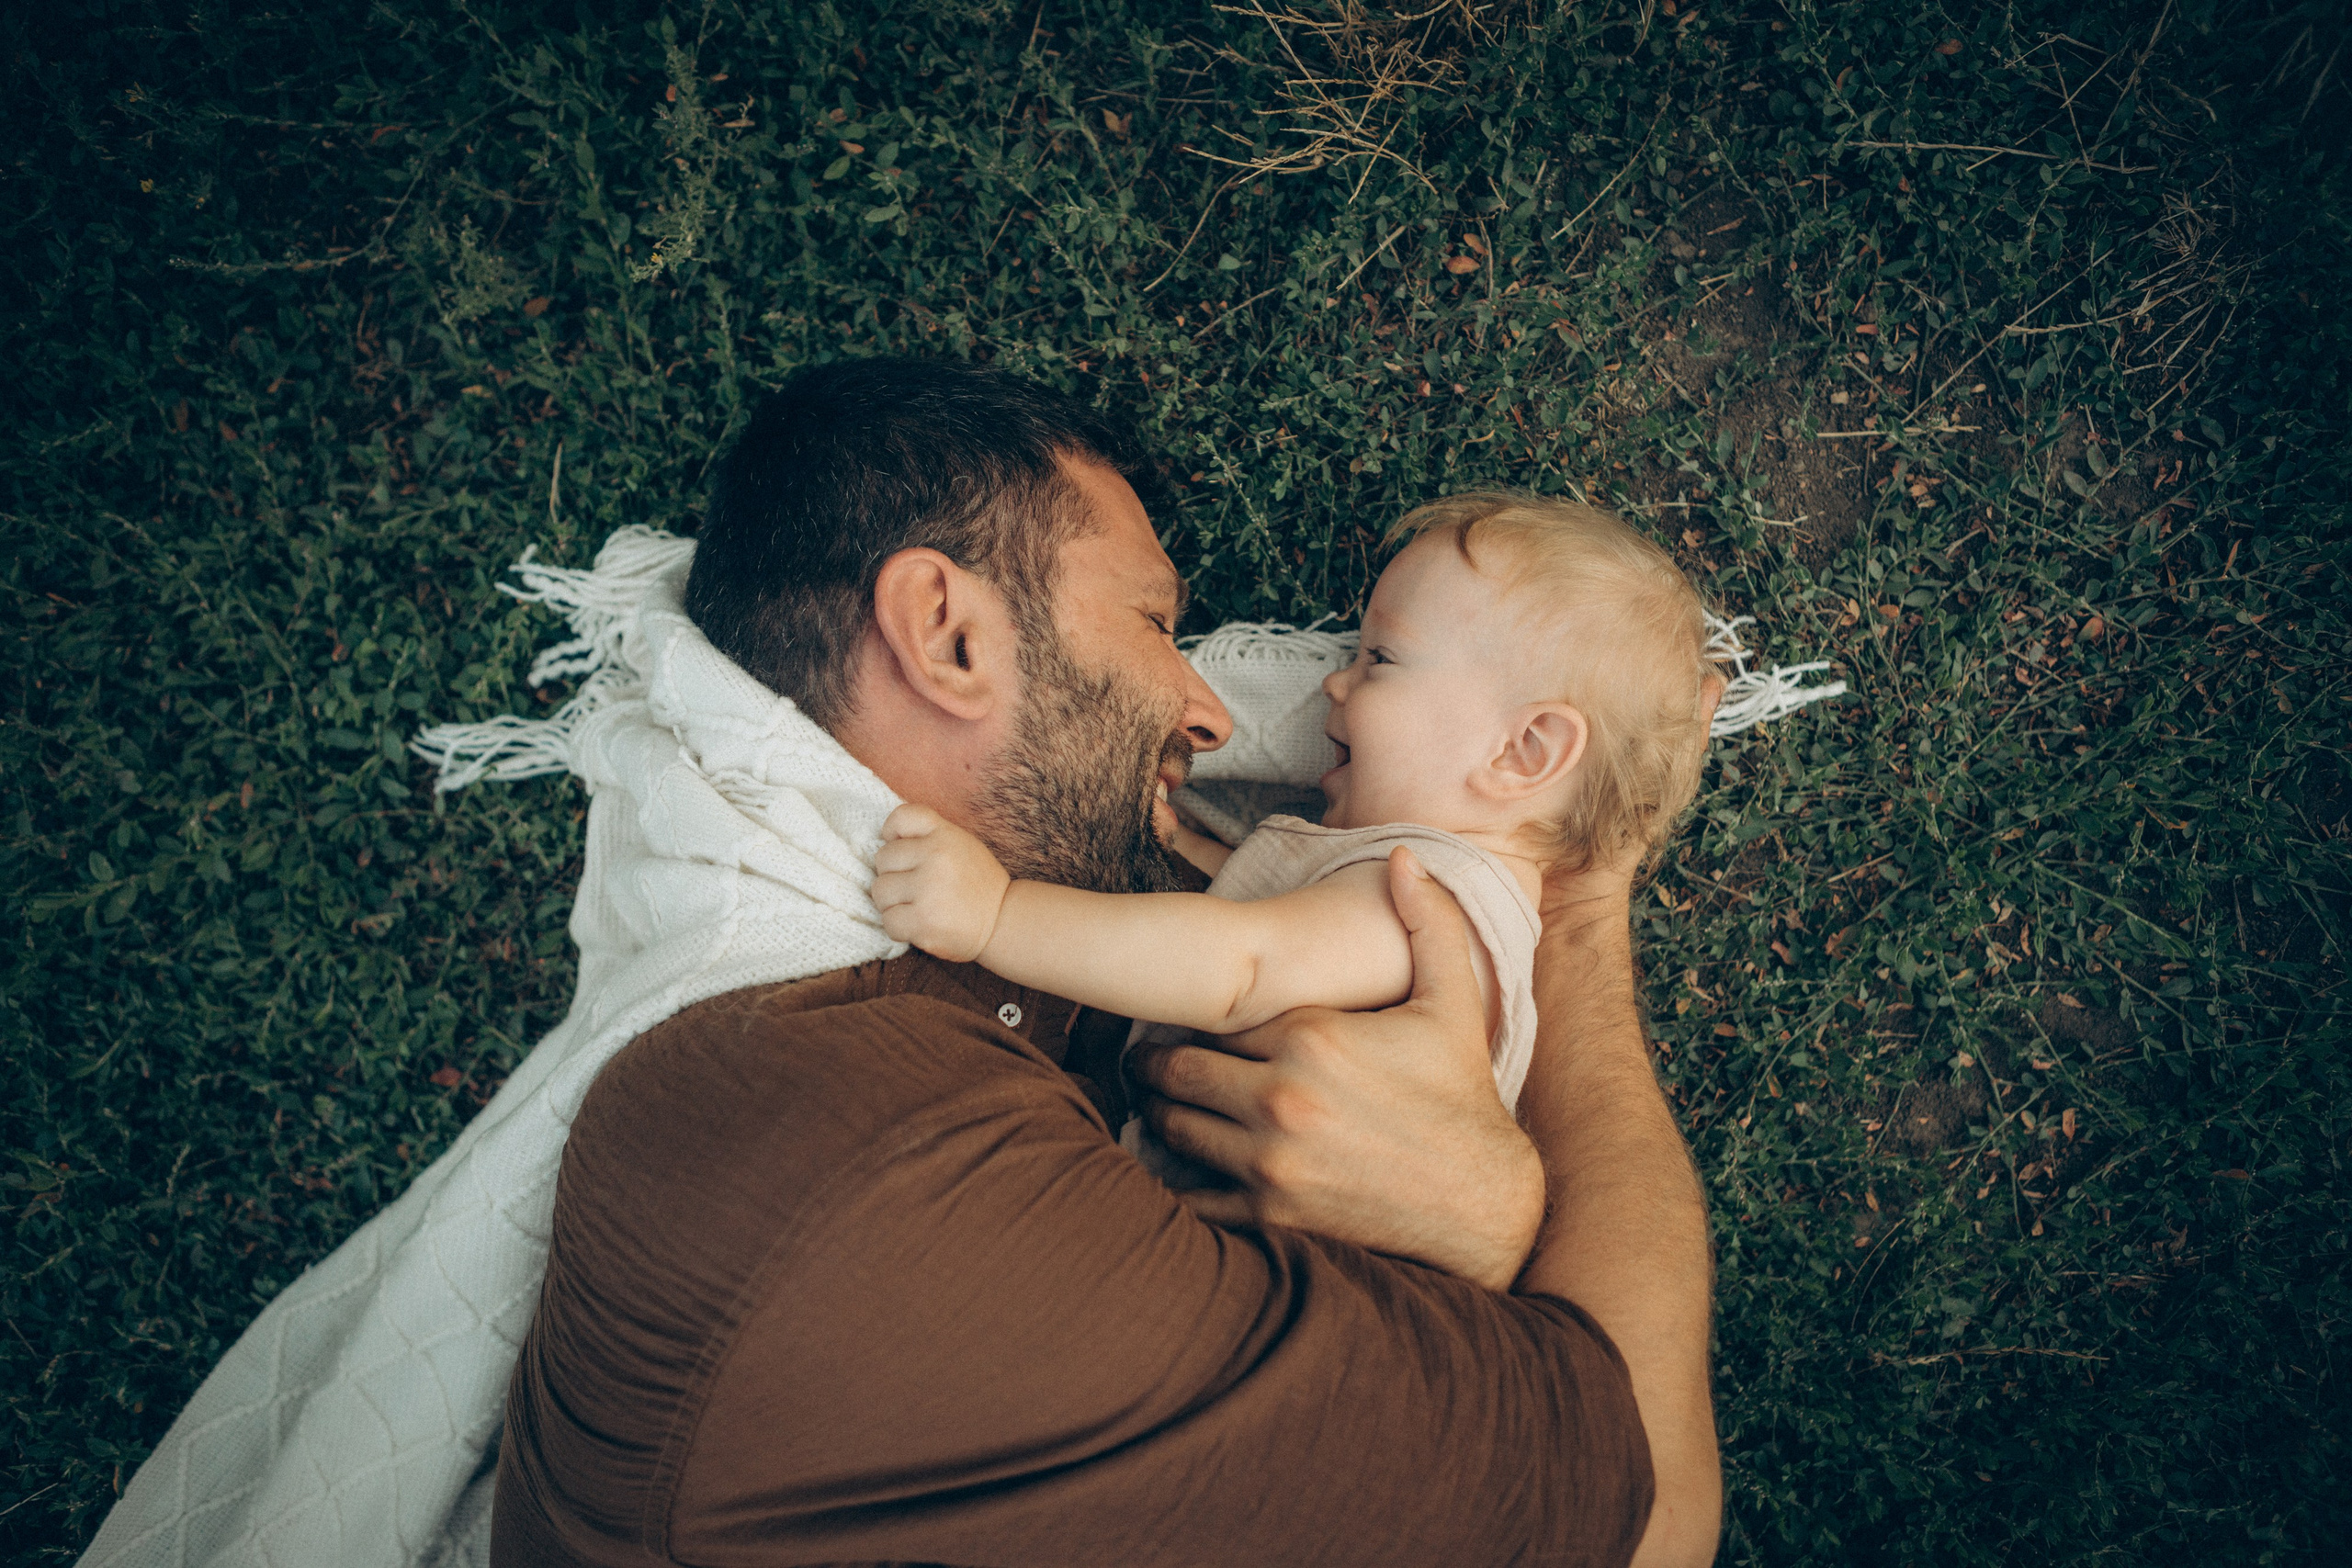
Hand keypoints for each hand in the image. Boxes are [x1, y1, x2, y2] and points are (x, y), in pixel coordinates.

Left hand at [871, 804, 1011, 963]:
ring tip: (916, 906)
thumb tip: (885, 840)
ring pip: (880, 891)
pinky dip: (899, 926)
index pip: (901, 817)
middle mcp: (935, 857)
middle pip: (883, 859)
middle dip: (894, 874)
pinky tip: (918, 924)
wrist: (1003, 921)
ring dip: (893, 902)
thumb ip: (927, 835)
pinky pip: (888, 921)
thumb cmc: (977, 883)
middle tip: (916, 886)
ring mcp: (928, 890)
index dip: (891, 832)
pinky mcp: (923, 922)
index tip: (902, 851)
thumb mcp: (960, 844)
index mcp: (945, 835)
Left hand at [1129, 847, 1544, 1289]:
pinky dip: (1180, 1180)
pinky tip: (1185, 1168)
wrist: (1482, 1201)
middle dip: (1161, 1065)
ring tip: (1165, 1108)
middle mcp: (1281, 1096)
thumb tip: (1405, 856)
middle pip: (1177, 1070)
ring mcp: (1271, 1159)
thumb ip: (1428, 923)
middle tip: (1153, 1064)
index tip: (1193, 1019)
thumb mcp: (1453, 1003)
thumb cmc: (1462, 1096)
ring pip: (1172, 1127)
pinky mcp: (1271, 1213)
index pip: (1217, 1016)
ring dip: (1164, 1116)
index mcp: (1312, 1036)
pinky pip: (1191, 1196)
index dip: (1202, 1016)